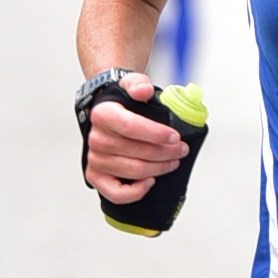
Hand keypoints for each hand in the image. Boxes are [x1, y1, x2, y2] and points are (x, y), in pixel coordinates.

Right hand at [84, 76, 184, 202]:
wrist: (107, 115)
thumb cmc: (122, 105)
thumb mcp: (131, 84)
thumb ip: (138, 84)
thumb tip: (143, 91)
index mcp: (103, 115)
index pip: (131, 127)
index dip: (156, 134)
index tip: (175, 136)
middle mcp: (96, 139)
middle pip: (138, 152)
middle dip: (166, 152)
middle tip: (181, 149)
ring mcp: (96, 160)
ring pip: (134, 171)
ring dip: (159, 168)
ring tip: (173, 161)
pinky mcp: (96, 177)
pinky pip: (118, 193)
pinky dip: (137, 191)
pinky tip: (151, 180)